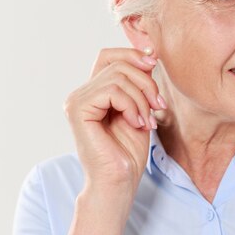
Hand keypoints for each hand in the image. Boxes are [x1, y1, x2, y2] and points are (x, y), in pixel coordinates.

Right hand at [63, 48, 164, 191]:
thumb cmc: (129, 151)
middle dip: (146, 82)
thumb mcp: (140, 107)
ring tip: (146, 120)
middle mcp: (81, 93)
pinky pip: (112, 91)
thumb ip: (139, 82)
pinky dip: (131, 105)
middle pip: (118, 64)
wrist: (119, 181)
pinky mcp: (78, 110)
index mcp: (94, 91)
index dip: (133, 54)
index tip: (154, 62)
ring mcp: (76, 100)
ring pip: (118, 77)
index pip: (109, 56)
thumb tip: (149, 53)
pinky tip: (136, 123)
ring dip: (141, 98)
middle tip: (158, 106)